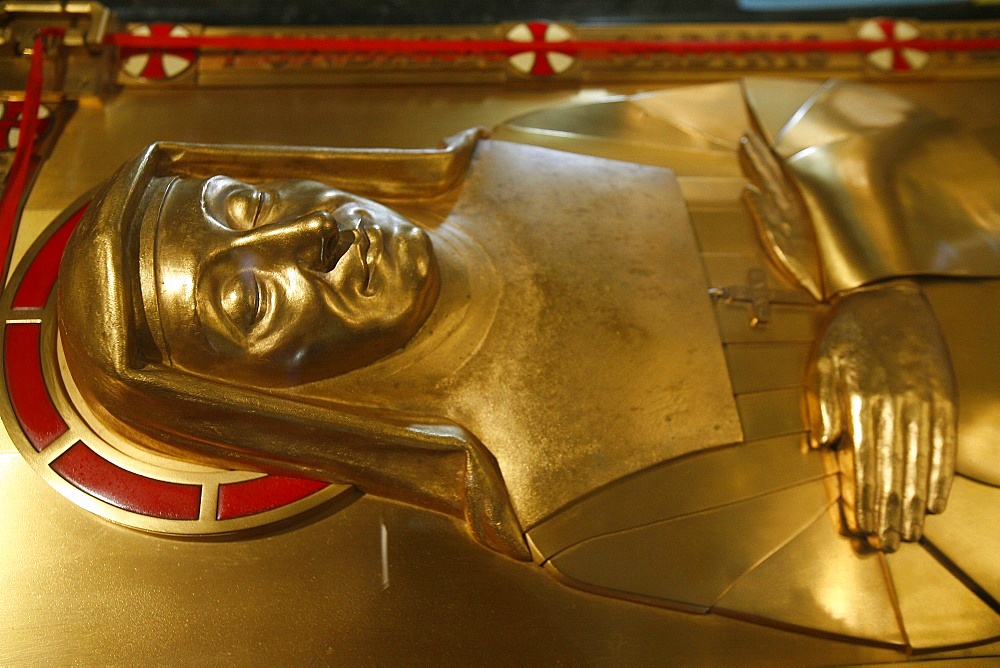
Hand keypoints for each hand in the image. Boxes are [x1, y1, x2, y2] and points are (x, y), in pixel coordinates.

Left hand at [807, 281, 956, 550]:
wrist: (889, 294)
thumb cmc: (847, 331)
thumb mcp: (822, 360)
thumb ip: (821, 403)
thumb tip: (820, 445)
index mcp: (861, 401)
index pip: (863, 462)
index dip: (864, 498)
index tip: (863, 528)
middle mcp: (895, 407)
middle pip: (892, 471)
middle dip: (889, 512)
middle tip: (887, 546)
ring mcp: (923, 404)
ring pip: (919, 463)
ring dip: (914, 504)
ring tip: (911, 535)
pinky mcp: (942, 397)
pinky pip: (943, 443)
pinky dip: (941, 475)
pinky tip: (936, 502)